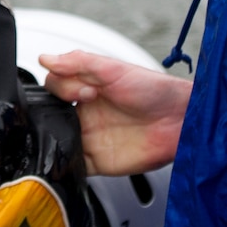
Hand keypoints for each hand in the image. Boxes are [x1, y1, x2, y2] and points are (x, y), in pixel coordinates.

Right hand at [40, 50, 190, 175]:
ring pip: (58, 142)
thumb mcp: (114, 68)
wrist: (180, 120)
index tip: (86, 92)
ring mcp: (90, 139)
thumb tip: (45, 58)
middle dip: (51, 116)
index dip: (63, 89)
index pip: (54, 88)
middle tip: (77, 114)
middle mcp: (86, 115)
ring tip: (72, 135)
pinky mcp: (98, 162)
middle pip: (51, 116)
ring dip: (55, 141)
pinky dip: (66, 166)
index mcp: (86, 90)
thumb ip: (79, 63)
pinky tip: (72, 156)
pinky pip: (74, 167)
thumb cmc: (155, 90)